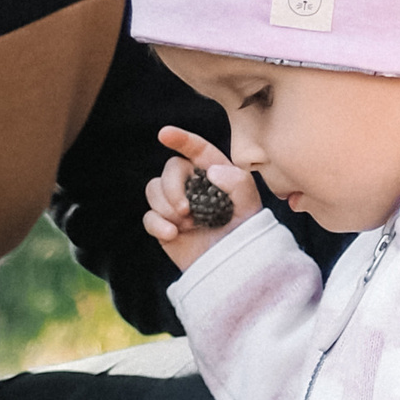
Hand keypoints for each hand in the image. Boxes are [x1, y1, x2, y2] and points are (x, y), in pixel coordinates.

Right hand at [143, 125, 252, 272]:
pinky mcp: (164, 225)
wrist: (233, 266)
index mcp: (213, 172)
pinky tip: (172, 234)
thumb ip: (237, 181)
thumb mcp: (250, 203)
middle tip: (186, 210)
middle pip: (169, 169)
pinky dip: (157, 224)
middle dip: (173, 187)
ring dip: (166, 207)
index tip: (164, 134)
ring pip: (153, 189)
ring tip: (186, 225)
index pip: (196, 149)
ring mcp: (176, 205)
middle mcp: (192, 184)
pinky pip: (149, 216)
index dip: (180, 138)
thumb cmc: (245, 231)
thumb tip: (210, 171)